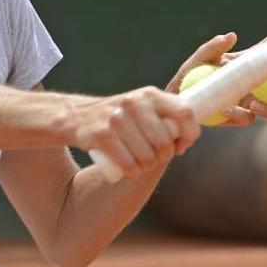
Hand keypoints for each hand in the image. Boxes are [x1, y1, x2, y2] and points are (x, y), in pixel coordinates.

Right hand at [69, 86, 197, 179]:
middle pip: (165, 141)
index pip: (185, 112)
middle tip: (154, 158)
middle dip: (163, 156)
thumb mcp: (141, 106)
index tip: (183, 145)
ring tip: (140, 163)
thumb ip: (164, 115)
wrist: (76, 116)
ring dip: (146, 167)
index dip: (190, 133)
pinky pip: (128, 164)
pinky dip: (132, 171)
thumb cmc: (118, 117)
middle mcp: (135, 102)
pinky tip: (130, 169)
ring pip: (147, 156)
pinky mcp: (101, 135)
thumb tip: (189, 136)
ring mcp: (116, 118)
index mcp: (150, 94)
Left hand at [167, 33, 266, 127]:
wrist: (176, 103)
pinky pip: (246, 119)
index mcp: (248, 66)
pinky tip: (227, 109)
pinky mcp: (238, 118)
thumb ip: (212, 47)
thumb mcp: (198, 59)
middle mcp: (254, 85)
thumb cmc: (189, 76)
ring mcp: (249, 103)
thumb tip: (231, 36)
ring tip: (254, 104)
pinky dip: (239, 115)